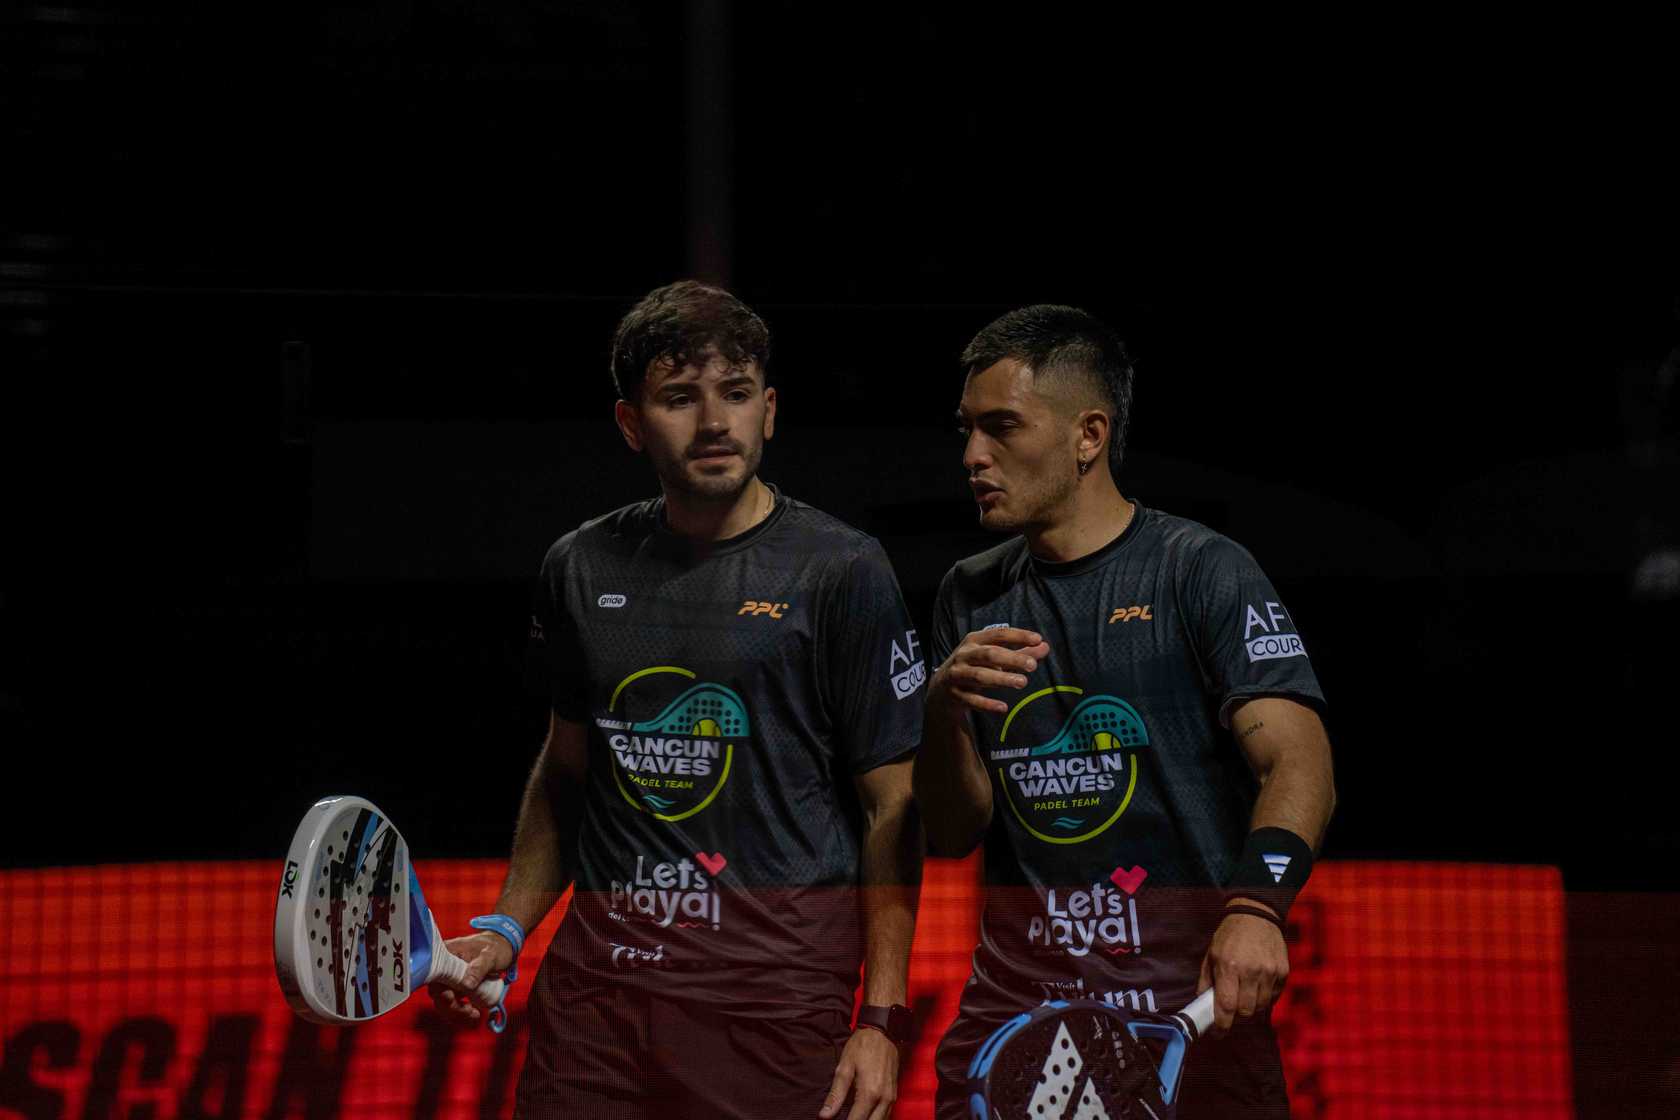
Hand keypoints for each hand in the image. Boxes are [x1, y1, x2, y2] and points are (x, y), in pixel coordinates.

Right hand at [426, 931, 513, 1024]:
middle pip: (438, 992)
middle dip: (451, 1006)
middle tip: (469, 1011)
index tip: (451, 997)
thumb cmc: (496, 948)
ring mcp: (449, 978)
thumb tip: (466, 985)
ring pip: (444, 1001)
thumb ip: (479, 967)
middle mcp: (443, 967)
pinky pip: (453, 1002)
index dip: (439, 990)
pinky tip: (474, 1013)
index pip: (435, 976)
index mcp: (446, 954)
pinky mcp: (455, 986)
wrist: (502, 947)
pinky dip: (461, 1011)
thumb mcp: (491, 955)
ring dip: (457, 1012)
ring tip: (475, 1014)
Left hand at [817, 1027, 899, 1119]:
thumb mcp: (844, 1068)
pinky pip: (887, 1115)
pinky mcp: (894, 1094)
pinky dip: (876, 1119)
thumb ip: (835, 1095)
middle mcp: (883, 1099)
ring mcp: (891, 1097)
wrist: (881, 1033)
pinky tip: (865, 1116)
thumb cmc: (861, 1047)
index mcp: (869, 1094)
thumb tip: (824, 1116)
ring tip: (853, 1118)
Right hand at [929, 627, 1049, 716]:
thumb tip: (1044, 646)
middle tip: (1033, 665)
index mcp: (974, 641)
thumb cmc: (974, 667)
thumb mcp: (993, 656)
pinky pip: (971, 700)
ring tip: (1022, 682)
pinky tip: (1004, 707)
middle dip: (1011, 658)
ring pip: (980, 676)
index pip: (998, 634)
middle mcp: (964, 655)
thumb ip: (1019, 652)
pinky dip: (987, 704)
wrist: (941, 689)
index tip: (1037, 639)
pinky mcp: (955, 694)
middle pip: (989, 654)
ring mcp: (957, 675)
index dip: (1018, 635)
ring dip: (1001, 679)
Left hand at [1196, 903, 1287, 1033]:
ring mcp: (1270, 972)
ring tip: (1243, 998)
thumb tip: (1201, 1006)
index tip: (1217, 1033)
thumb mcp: (1211, 956)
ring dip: (1251, 1009)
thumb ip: (1206, 982)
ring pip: (1261, 1007)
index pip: (1226, 1006)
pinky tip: (1256, 989)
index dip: (1221, 1025)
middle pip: (1246, 1012)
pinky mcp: (1283, 972)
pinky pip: (1274, 997)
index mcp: (1229, 967)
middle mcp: (1251, 972)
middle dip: (1236, 1018)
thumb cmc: (1229, 937)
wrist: (1256, 916)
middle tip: (1230, 1014)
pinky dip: (1264, 999)